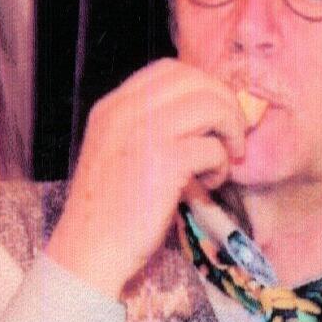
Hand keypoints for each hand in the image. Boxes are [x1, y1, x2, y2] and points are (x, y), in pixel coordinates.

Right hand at [47, 60, 245, 296]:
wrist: (89, 251)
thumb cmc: (106, 213)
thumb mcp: (116, 154)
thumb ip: (145, 130)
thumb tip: (199, 118)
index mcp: (112, 107)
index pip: (169, 70)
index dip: (202, 86)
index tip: (214, 115)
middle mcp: (126, 111)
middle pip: (195, 80)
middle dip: (224, 104)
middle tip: (233, 136)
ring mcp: (145, 133)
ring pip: (211, 107)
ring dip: (229, 131)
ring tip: (225, 160)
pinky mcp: (165, 161)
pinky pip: (212, 148)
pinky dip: (220, 166)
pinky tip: (208, 185)